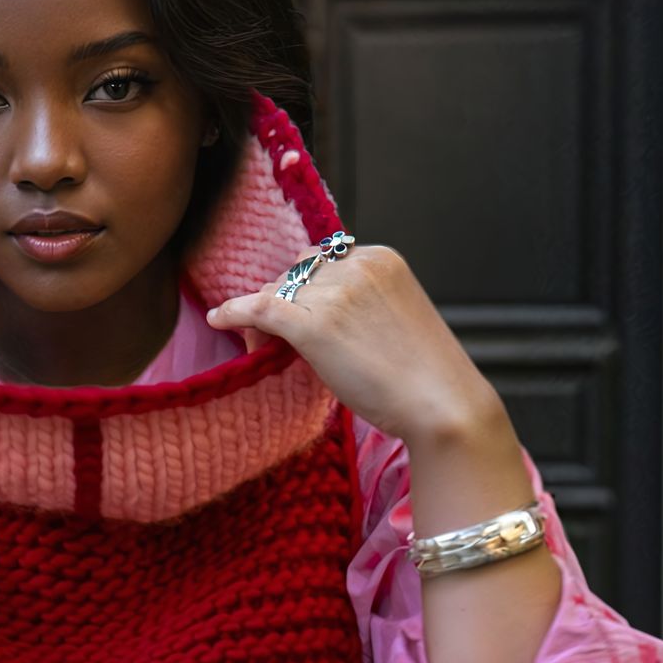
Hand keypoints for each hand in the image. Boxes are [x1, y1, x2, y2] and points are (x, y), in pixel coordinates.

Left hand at [206, 242, 499, 450]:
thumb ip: (361, 305)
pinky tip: (219, 319)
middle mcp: (356, 265)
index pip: (323, 260)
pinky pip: (260, 309)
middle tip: (272, 334)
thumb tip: (315, 317)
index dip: (301, 286)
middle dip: (282, 298)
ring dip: (264, 315)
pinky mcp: (314, 324)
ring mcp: (334, 293)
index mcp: (381, 258)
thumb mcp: (395, 320)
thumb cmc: (425, 376)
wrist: (442, 404)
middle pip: (297, 272)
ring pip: (278, 292)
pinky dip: (235, 312)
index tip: (292, 311)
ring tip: (261, 344)